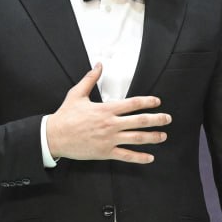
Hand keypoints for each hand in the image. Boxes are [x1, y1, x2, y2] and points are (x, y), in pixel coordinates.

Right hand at [46, 64, 170, 162]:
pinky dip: (140, 157)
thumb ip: (90, 79)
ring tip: (163, 136)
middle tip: (168, 119)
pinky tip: (150, 157)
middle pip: (140, 121)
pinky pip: (126, 155)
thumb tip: (98, 64)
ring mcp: (109, 139)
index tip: (157, 101)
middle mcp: (111, 124)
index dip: (147, 102)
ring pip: (137, 138)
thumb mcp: (77, 94)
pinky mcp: (105, 152)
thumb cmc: (65, 116)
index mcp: (106, 109)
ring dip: (153, 137)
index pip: (132, 104)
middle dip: (157, 119)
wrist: (54, 136)